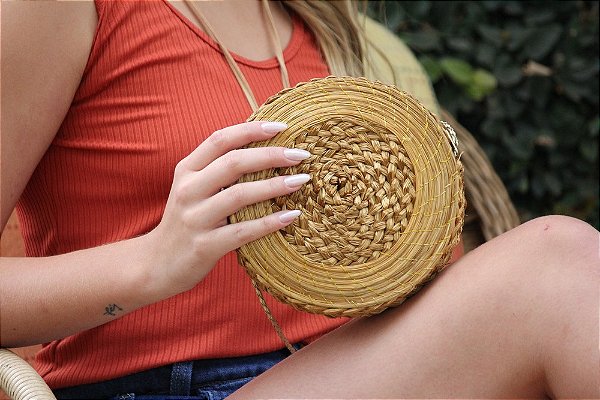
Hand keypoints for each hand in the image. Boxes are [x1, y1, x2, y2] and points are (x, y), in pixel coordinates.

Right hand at [146, 121, 309, 293]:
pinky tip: (292, 216)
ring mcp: (195, 219)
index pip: (220, 140)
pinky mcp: (204, 246)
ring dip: (275, 186)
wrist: (156, 265)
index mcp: (186, 170)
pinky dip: (270, 222)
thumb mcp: (192, 189)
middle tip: (301, 155)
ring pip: (239, 195)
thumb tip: (263, 149)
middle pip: (233, 163)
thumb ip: (217, 170)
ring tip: (301, 181)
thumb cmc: (185, 222)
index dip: (251, 130)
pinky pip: (243, 231)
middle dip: (271, 155)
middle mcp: (188, 190)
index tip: (282, 126)